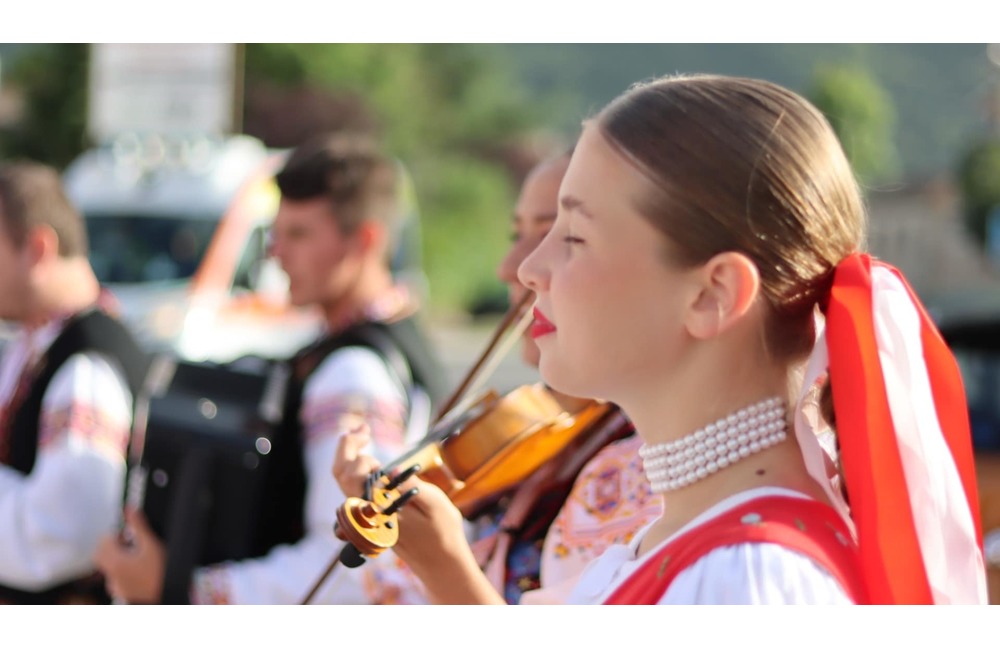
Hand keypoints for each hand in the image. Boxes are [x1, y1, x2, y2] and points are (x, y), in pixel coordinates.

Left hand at [93, 508, 165, 603]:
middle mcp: (111, 575)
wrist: (169, 594)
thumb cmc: (161, 572)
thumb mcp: (152, 545)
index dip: (116, 534)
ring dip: (118, 558)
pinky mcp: (121, 594)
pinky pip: (114, 579)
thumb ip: (138, 525)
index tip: (129, 535)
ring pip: (108, 567)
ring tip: (138, 557)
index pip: (104, 540)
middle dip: (113, 545)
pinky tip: (139, 571)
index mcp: (115, 562)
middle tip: (131, 543)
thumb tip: (130, 508)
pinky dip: (122, 571)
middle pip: (101, 554)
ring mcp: (115, 586)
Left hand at [333, 422, 497, 602]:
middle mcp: (368, 512)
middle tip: (362, 428)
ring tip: (364, 436)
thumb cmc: (442, 533)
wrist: (441, 562)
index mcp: (379, 508)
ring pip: (345, 482)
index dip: (354, 449)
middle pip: (341, 474)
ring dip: (350, 456)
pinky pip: (355, 489)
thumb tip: (394, 468)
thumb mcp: (436, 505)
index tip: (368, 433)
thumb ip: (412, 486)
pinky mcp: (374, 514)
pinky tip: (371, 458)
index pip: (352, 475)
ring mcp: (368, 514)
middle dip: (346, 446)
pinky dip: (357, 469)